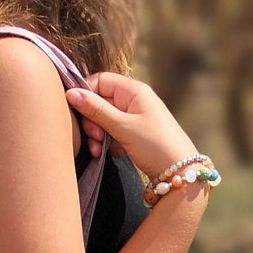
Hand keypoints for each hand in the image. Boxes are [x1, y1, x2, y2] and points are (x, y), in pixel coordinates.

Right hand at [64, 72, 199, 181]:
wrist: (181, 173)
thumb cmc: (155, 146)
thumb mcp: (123, 127)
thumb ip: (96, 110)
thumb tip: (70, 93)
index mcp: (134, 90)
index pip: (99, 80)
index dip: (85, 94)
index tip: (77, 113)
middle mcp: (135, 100)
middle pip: (100, 100)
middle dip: (91, 120)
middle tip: (94, 139)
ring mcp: (135, 116)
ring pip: (104, 118)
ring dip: (97, 134)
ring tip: (99, 151)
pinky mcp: (135, 133)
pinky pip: (113, 131)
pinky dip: (107, 142)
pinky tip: (112, 154)